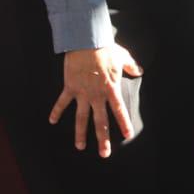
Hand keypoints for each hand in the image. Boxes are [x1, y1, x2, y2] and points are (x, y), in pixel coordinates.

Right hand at [50, 43, 141, 157]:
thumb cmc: (107, 49)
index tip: (128, 135)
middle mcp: (96, 94)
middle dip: (103, 138)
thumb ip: (131, 66)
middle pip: (100, 121)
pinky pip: (62, 102)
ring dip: (80, 133)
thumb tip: (139, 70)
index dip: (123, 123)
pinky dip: (56, 111)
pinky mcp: (70, 87)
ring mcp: (82, 93)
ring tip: (80, 147)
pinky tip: (52, 121)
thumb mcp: (123, 57)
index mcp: (111, 88)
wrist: (87, 42)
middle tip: (104, 153)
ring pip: (81, 118)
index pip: (119, 109)